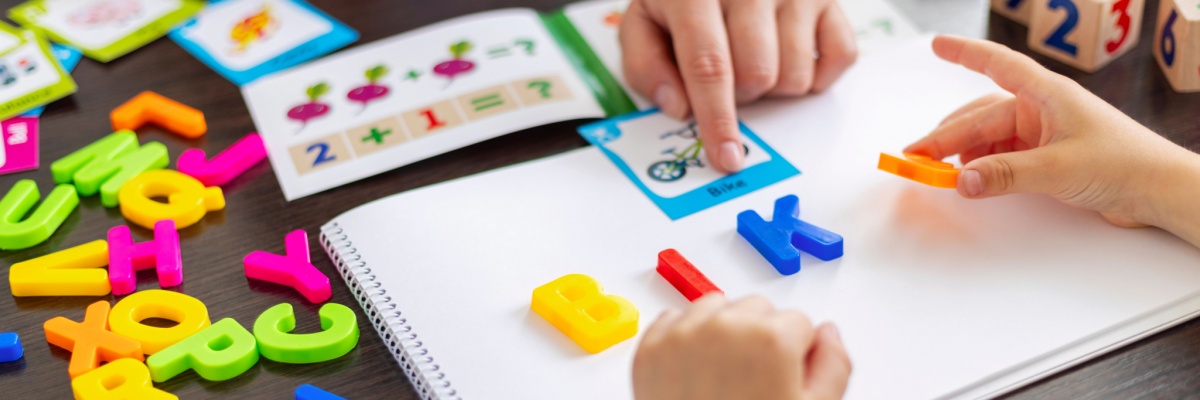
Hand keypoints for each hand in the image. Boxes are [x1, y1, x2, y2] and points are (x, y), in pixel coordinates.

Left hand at [619, 0, 856, 172]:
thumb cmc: (683, 1)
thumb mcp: (644, 23)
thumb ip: (646, 66)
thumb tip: (679, 108)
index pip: (710, 66)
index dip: (717, 119)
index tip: (725, 156)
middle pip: (757, 77)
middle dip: (741, 97)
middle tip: (728, 78)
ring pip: (796, 76)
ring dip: (774, 87)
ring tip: (755, 60)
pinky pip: (840, 58)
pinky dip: (817, 75)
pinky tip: (790, 56)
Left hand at [632, 294, 850, 399]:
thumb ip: (833, 365)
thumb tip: (828, 334)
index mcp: (771, 340)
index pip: (799, 322)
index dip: (795, 354)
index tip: (782, 377)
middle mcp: (726, 327)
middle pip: (758, 308)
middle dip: (761, 337)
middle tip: (753, 381)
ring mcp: (684, 335)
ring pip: (717, 308)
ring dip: (725, 332)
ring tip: (724, 377)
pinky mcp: (652, 347)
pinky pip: (676, 319)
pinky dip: (687, 338)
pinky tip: (696, 372)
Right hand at [904, 35, 1199, 236]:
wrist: (1157, 189)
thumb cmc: (1123, 163)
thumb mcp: (1058, 168)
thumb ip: (1005, 174)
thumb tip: (961, 181)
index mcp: (1047, 94)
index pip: (998, 65)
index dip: (965, 53)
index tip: (936, 44)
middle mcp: (1042, 108)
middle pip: (981, 115)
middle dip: (946, 134)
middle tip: (915, 156)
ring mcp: (1043, 132)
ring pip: (989, 136)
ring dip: (962, 152)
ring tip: (939, 171)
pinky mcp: (1046, 156)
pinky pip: (1002, 154)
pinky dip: (981, 165)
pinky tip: (970, 177)